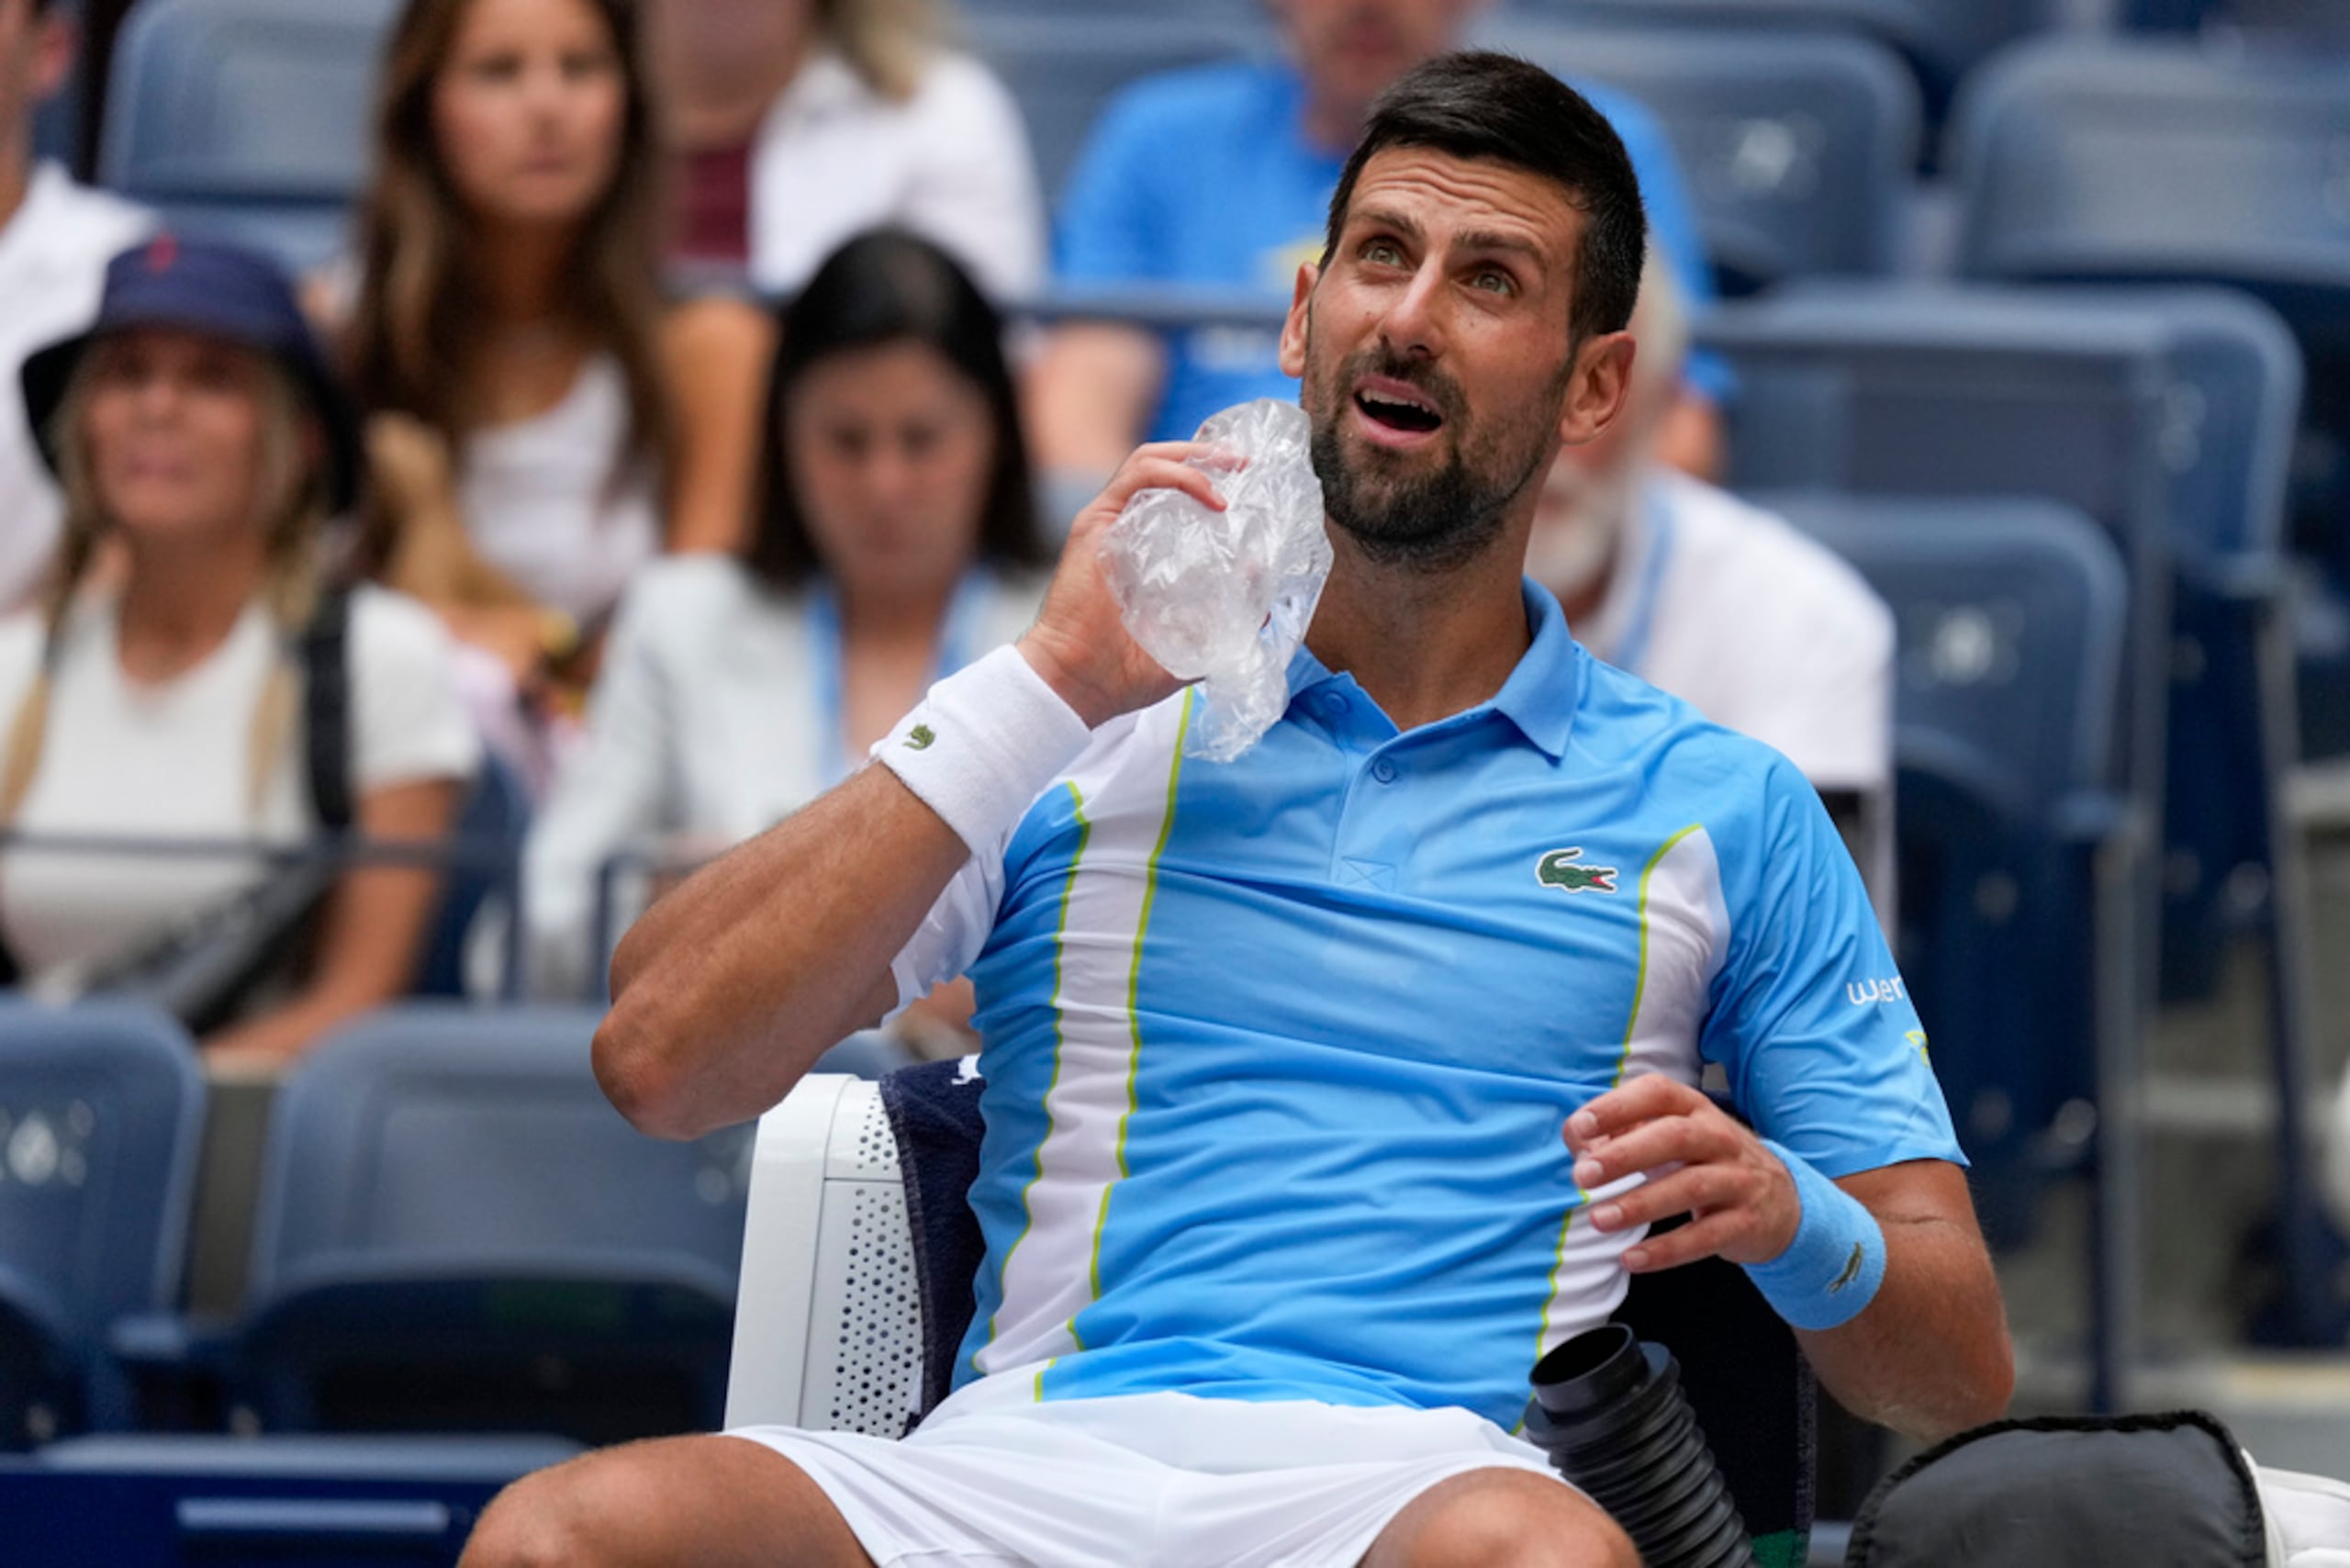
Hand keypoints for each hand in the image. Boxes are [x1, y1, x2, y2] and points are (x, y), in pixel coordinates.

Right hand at [1017, 441, 1238, 727]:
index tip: (1252, 489)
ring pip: (1151, 461)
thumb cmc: (1129, 672)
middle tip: (1246, 465)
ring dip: (1196, 456)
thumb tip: (1267, 605)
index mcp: (1148, 553)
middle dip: (1210, 457)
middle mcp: (1127, 530)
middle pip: (1167, 470)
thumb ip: (1229, 625)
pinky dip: (1179, 474)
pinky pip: (1138, 475)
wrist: (1082, 684)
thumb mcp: (1196, 646)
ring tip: (1233, 466)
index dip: (1215, 483)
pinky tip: (1212, 496)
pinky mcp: (1095, 521)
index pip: (1180, 498)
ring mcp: (1110, 523)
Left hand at [1562, 1073, 1801, 1272]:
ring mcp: (1737, 1179)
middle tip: (1582, 1176)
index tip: (1579, 1127)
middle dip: (1625, 1155)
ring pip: (1690, 1186)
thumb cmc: (1706, 1162)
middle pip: (1674, 1137)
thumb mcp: (1672, 1139)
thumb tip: (1577, 1144)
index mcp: (1694, 1109)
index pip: (1658, 1094)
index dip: (1617, 1107)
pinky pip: (1706, 1236)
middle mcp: (1719, 1137)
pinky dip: (1666, 1250)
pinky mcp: (1746, 1222)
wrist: (1782, 1202)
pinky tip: (1631, 1258)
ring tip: (1599, 1219)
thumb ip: (1623, 1135)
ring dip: (1640, 1204)